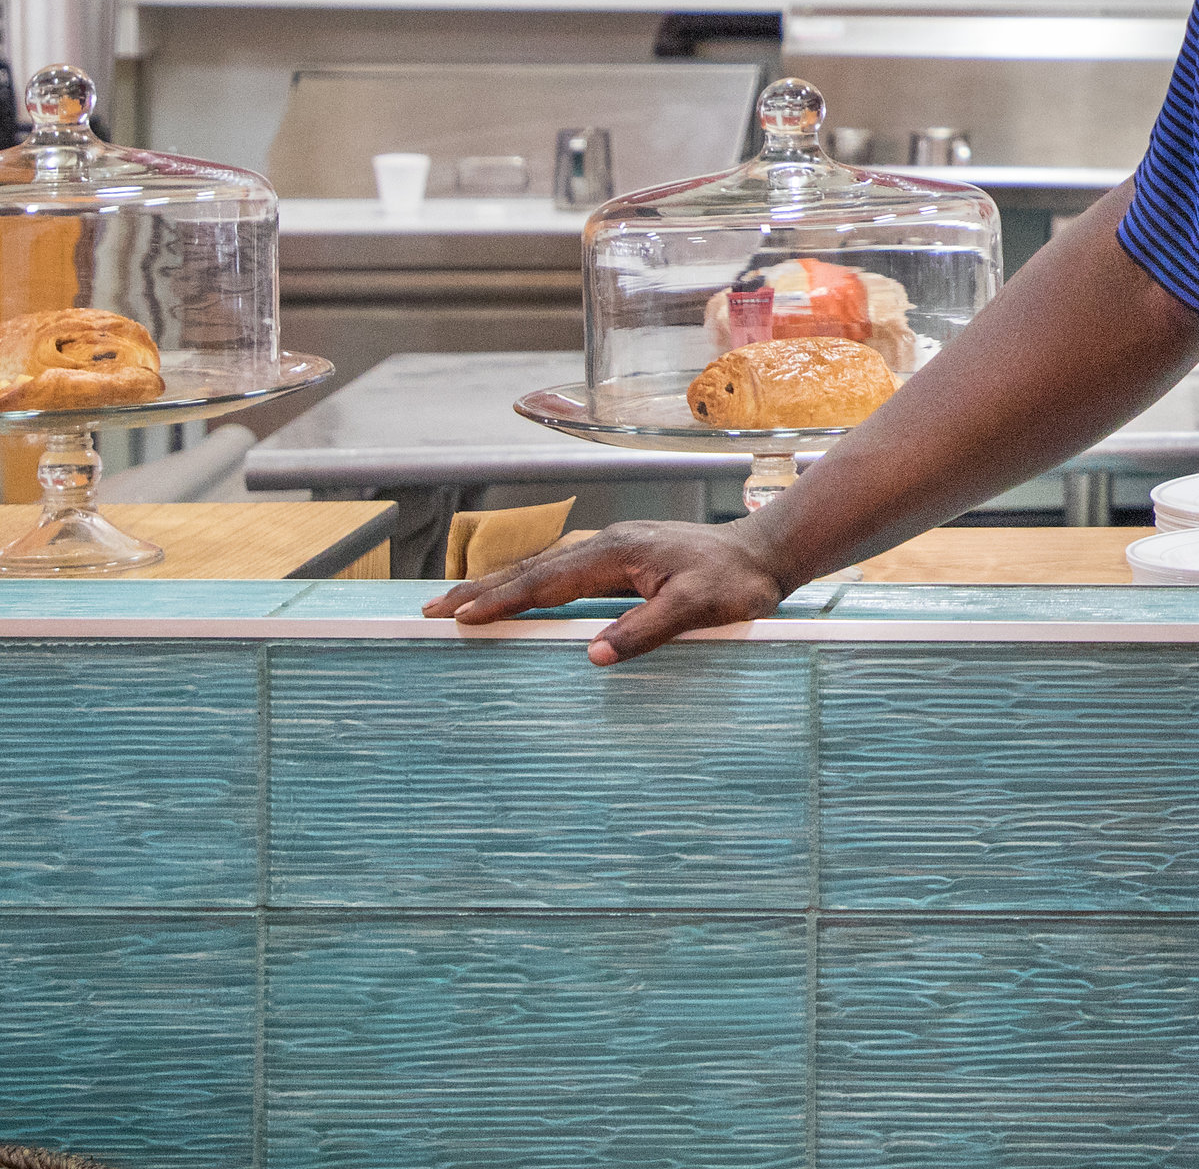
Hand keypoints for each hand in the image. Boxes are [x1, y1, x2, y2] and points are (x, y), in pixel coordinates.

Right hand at [425, 517, 787, 664]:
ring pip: (543, 567)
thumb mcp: (700, 610)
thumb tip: (594, 654)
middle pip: (532, 568)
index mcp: (617, 552)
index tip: (460, 618)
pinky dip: (528, 583)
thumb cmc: (737, 583)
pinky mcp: (622, 557)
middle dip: (480, 589)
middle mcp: (607, 543)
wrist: (766, 554)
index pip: (546, 582)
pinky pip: (561, 571)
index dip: (501, 601)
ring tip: (457, 603)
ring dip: (499, 585)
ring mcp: (613, 548)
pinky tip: (517, 595)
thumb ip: (648, 629)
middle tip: (432, 610)